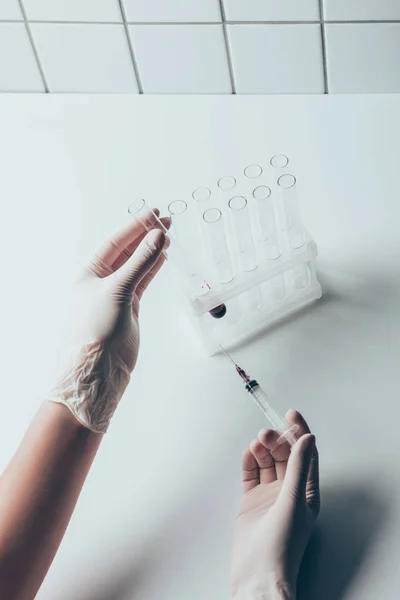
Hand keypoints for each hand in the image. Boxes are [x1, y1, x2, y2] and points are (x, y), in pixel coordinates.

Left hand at [46, 209, 168, 432]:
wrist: (101, 367)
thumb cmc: (98, 329)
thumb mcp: (119, 290)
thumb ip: (140, 262)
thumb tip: (158, 237)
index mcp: (88, 272)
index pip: (115, 242)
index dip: (134, 227)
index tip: (153, 213)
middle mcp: (101, 280)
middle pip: (127, 251)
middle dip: (145, 235)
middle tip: (166, 220)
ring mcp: (116, 292)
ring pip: (137, 265)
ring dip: (151, 250)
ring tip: (168, 234)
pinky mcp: (129, 305)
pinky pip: (143, 280)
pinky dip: (153, 268)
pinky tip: (163, 256)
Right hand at [231, 410, 319, 599]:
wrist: (257, 574)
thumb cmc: (282, 546)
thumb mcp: (294, 500)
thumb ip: (299, 467)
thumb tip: (307, 438)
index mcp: (306, 492)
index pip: (305, 454)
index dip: (300, 432)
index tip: (291, 414)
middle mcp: (288, 492)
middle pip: (284, 456)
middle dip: (276, 441)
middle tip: (267, 433)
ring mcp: (269, 496)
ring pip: (266, 463)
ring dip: (262, 449)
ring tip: (257, 442)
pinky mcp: (251, 502)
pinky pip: (250, 475)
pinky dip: (249, 462)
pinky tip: (248, 453)